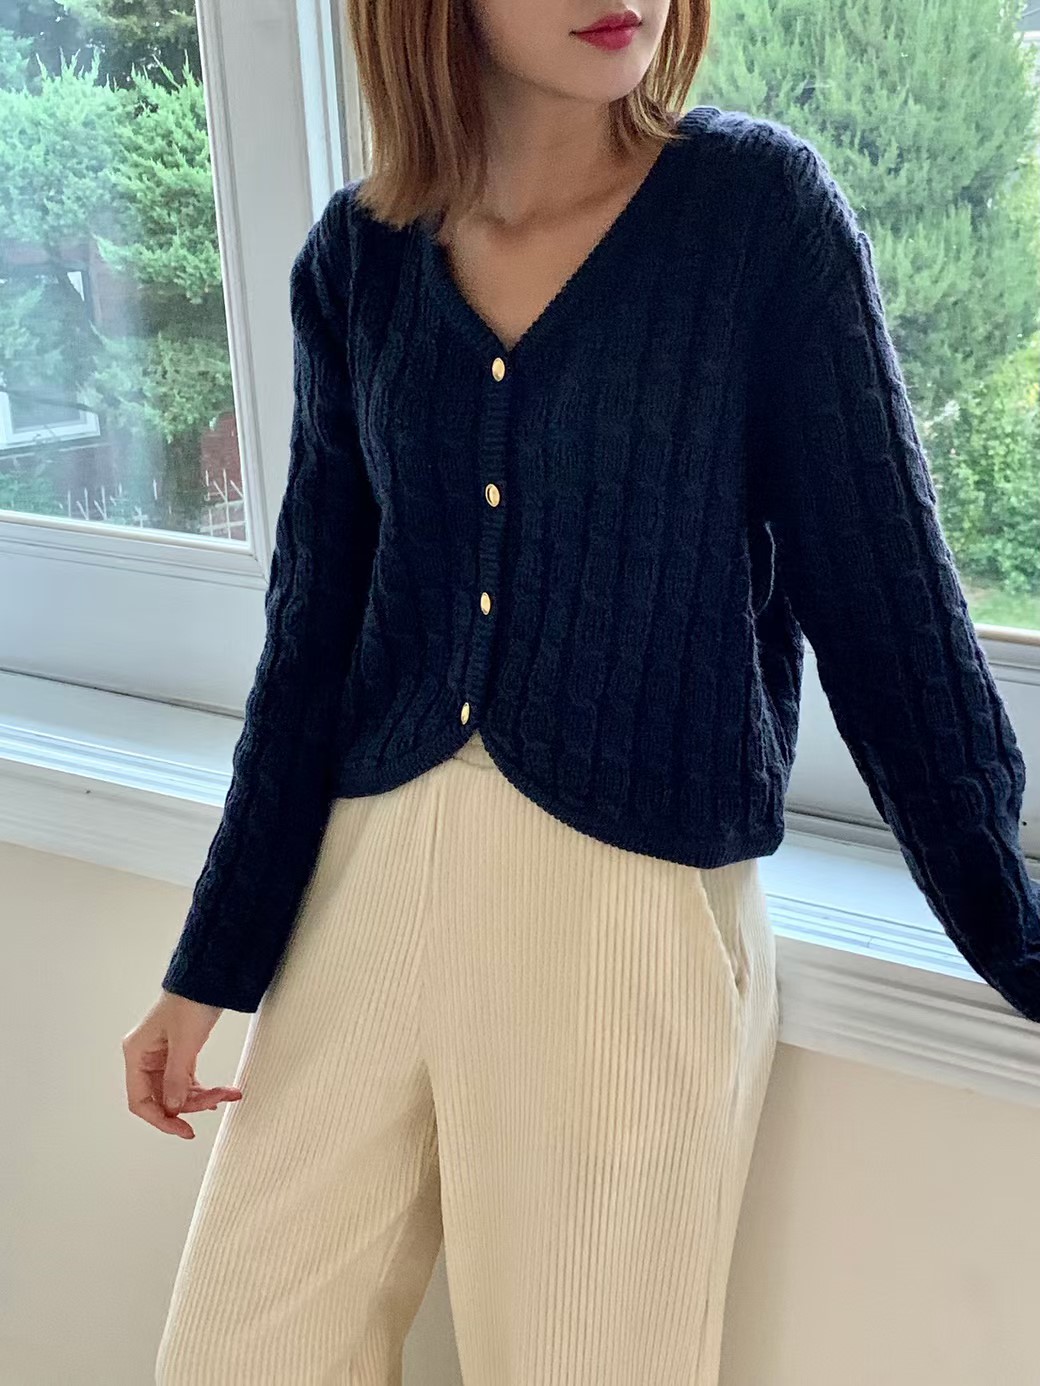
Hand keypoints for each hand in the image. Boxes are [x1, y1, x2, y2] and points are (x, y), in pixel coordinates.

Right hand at [122, 990, 242, 1138]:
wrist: (209, 977)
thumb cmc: (191, 1001)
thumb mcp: (185, 1042)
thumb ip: (177, 1078)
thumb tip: (173, 1109)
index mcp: (137, 1054)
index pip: (140, 1100)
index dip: (160, 1120)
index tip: (184, 1130)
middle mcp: (146, 1057)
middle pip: (162, 1098)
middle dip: (191, 1104)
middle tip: (218, 1101)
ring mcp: (162, 1056)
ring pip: (178, 1091)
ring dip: (203, 1096)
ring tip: (229, 1092)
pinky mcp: (179, 1053)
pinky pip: (188, 1080)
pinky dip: (204, 1088)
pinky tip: (221, 1092)